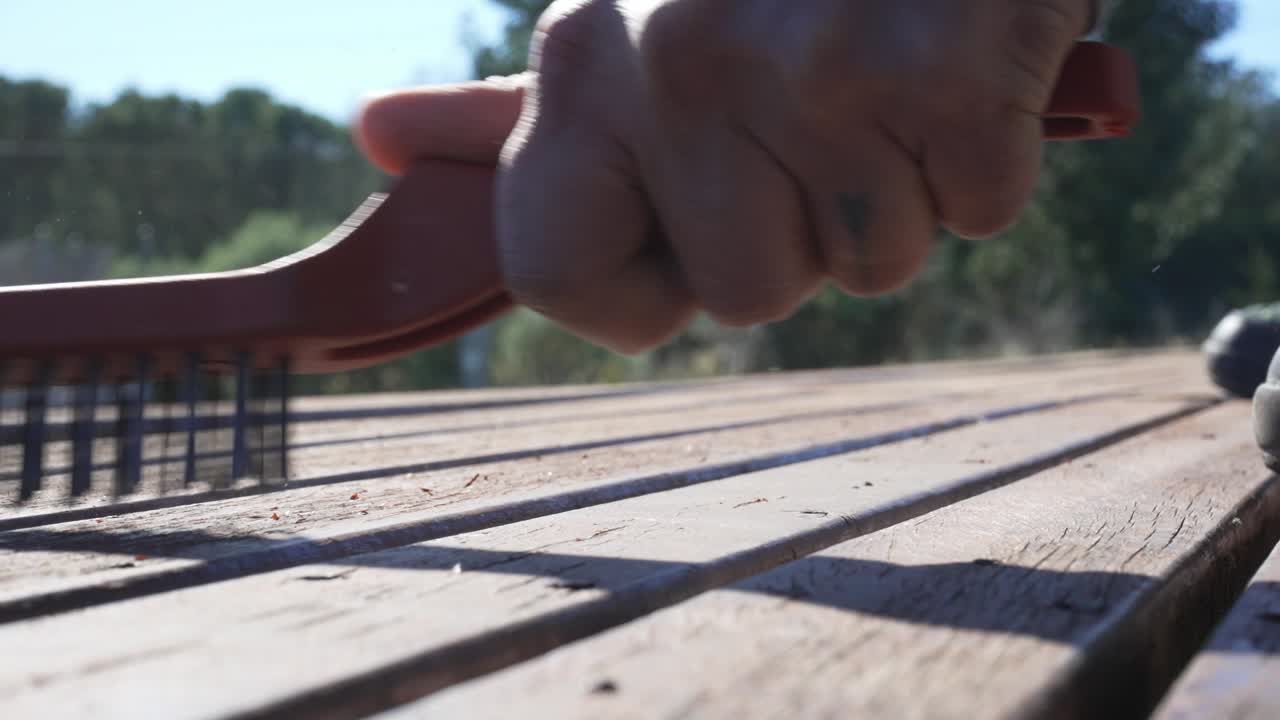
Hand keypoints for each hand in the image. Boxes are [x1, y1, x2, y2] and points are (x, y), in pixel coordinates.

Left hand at [355, 0, 1095, 353]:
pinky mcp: (946, 80)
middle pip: (744, 294)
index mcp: (587, 55)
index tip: (683, 251)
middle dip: (799, 233)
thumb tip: (381, 136)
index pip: (553, 273)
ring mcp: (816, 78)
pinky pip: (980, 211)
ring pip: (872, 266)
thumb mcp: (637, 17)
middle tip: (823, 113)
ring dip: (897, 192)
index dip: (636, 295)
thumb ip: (527, 103)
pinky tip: (962, 64)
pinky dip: (987, 154)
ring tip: (887, 74)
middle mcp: (682, 70)